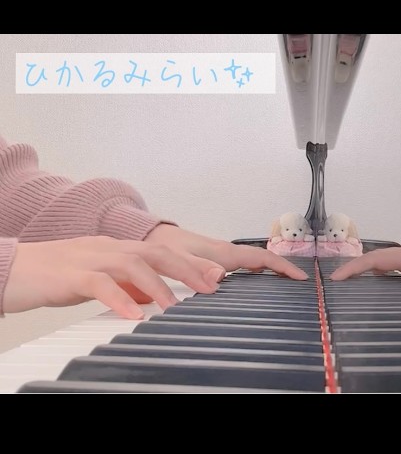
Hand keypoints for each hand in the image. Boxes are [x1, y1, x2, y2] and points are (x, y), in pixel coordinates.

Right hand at [3, 236, 223, 318]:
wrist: (11, 267)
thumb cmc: (55, 274)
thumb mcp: (100, 277)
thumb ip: (127, 283)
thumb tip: (155, 296)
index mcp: (119, 249)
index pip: (163, 251)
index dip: (192, 262)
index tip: (218, 276)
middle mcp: (109, 248)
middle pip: (156, 252)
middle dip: (188, 269)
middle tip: (212, 287)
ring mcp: (90, 258)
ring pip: (132, 263)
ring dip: (158, 285)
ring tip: (175, 306)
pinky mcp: (69, 274)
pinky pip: (98, 283)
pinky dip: (118, 297)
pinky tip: (133, 313)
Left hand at [145, 224, 307, 279]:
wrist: (151, 237)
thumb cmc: (165, 249)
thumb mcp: (177, 259)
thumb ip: (196, 269)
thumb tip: (220, 278)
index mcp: (224, 253)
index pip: (262, 257)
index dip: (283, 266)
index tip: (302, 278)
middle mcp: (228, 253)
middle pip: (264, 260)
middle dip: (284, 270)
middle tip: (300, 288)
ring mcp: (224, 256)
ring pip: (255, 262)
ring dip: (272, 271)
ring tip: (287, 287)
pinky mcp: (218, 260)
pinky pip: (245, 266)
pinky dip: (258, 272)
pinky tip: (258, 284)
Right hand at [330, 229, 400, 290]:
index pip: (377, 259)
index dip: (355, 267)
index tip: (335, 279)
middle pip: (373, 262)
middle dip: (352, 272)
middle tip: (332, 291)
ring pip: (380, 265)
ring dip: (362, 274)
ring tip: (346, 292)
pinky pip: (390, 269)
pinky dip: (376, 276)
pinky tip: (375, 290)